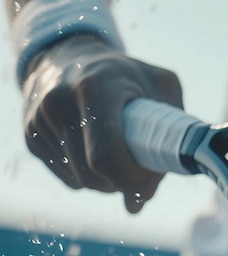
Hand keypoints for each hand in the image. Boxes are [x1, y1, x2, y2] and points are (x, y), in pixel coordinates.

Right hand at [21, 34, 183, 212]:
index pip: (106, 157)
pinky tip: (98, 154)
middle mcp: (59, 101)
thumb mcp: (162, 91)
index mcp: (95, 87)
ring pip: (81, 181)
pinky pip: (68, 178)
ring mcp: (40, 119)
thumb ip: (167, 143)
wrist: (72, 54)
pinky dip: (89, 177)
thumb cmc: (128, 76)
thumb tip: (139, 202)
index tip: (146, 170)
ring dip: (107, 182)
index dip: (131, 177)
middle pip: (93, 175)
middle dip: (122, 183)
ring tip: (122, 159)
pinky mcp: (31, 135)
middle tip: (139, 170)